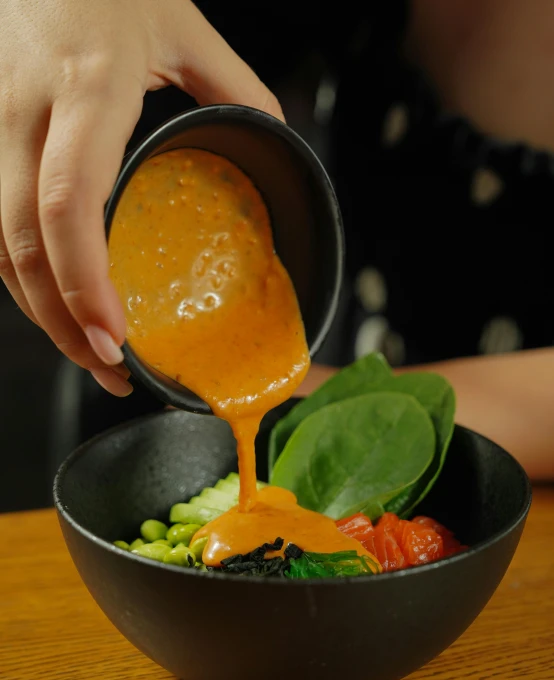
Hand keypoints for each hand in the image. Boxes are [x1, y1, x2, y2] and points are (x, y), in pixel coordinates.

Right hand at [0, 0, 282, 395]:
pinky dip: (22, 277)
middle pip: (19, 245)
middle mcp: (22, 114)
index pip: (67, 205)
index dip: (84, 282)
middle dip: (60, 322)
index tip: (115, 336)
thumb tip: (274, 136)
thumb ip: (233, 82)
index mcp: (84, 90)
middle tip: (111, 368)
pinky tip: (56, 304)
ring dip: (39, 311)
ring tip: (89, 352)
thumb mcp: (180, 22)